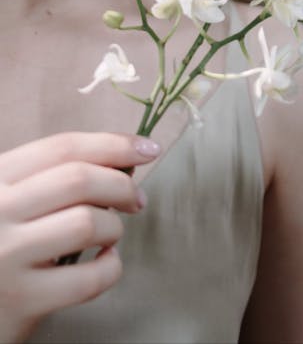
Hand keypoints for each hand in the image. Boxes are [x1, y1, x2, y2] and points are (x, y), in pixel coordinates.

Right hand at [0, 131, 158, 342]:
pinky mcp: (21, 299)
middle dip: (121, 186)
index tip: (147, 149)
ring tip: (110, 235)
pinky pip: (88, 278)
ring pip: (86, 223)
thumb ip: (51, 178)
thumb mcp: (11, 198)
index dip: (112, 144)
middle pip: (79, 179)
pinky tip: (105, 263)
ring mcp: (7, 255)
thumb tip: (122, 162)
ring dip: (113, 227)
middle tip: (136, 200)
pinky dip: (111, 268)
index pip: (62, 148)